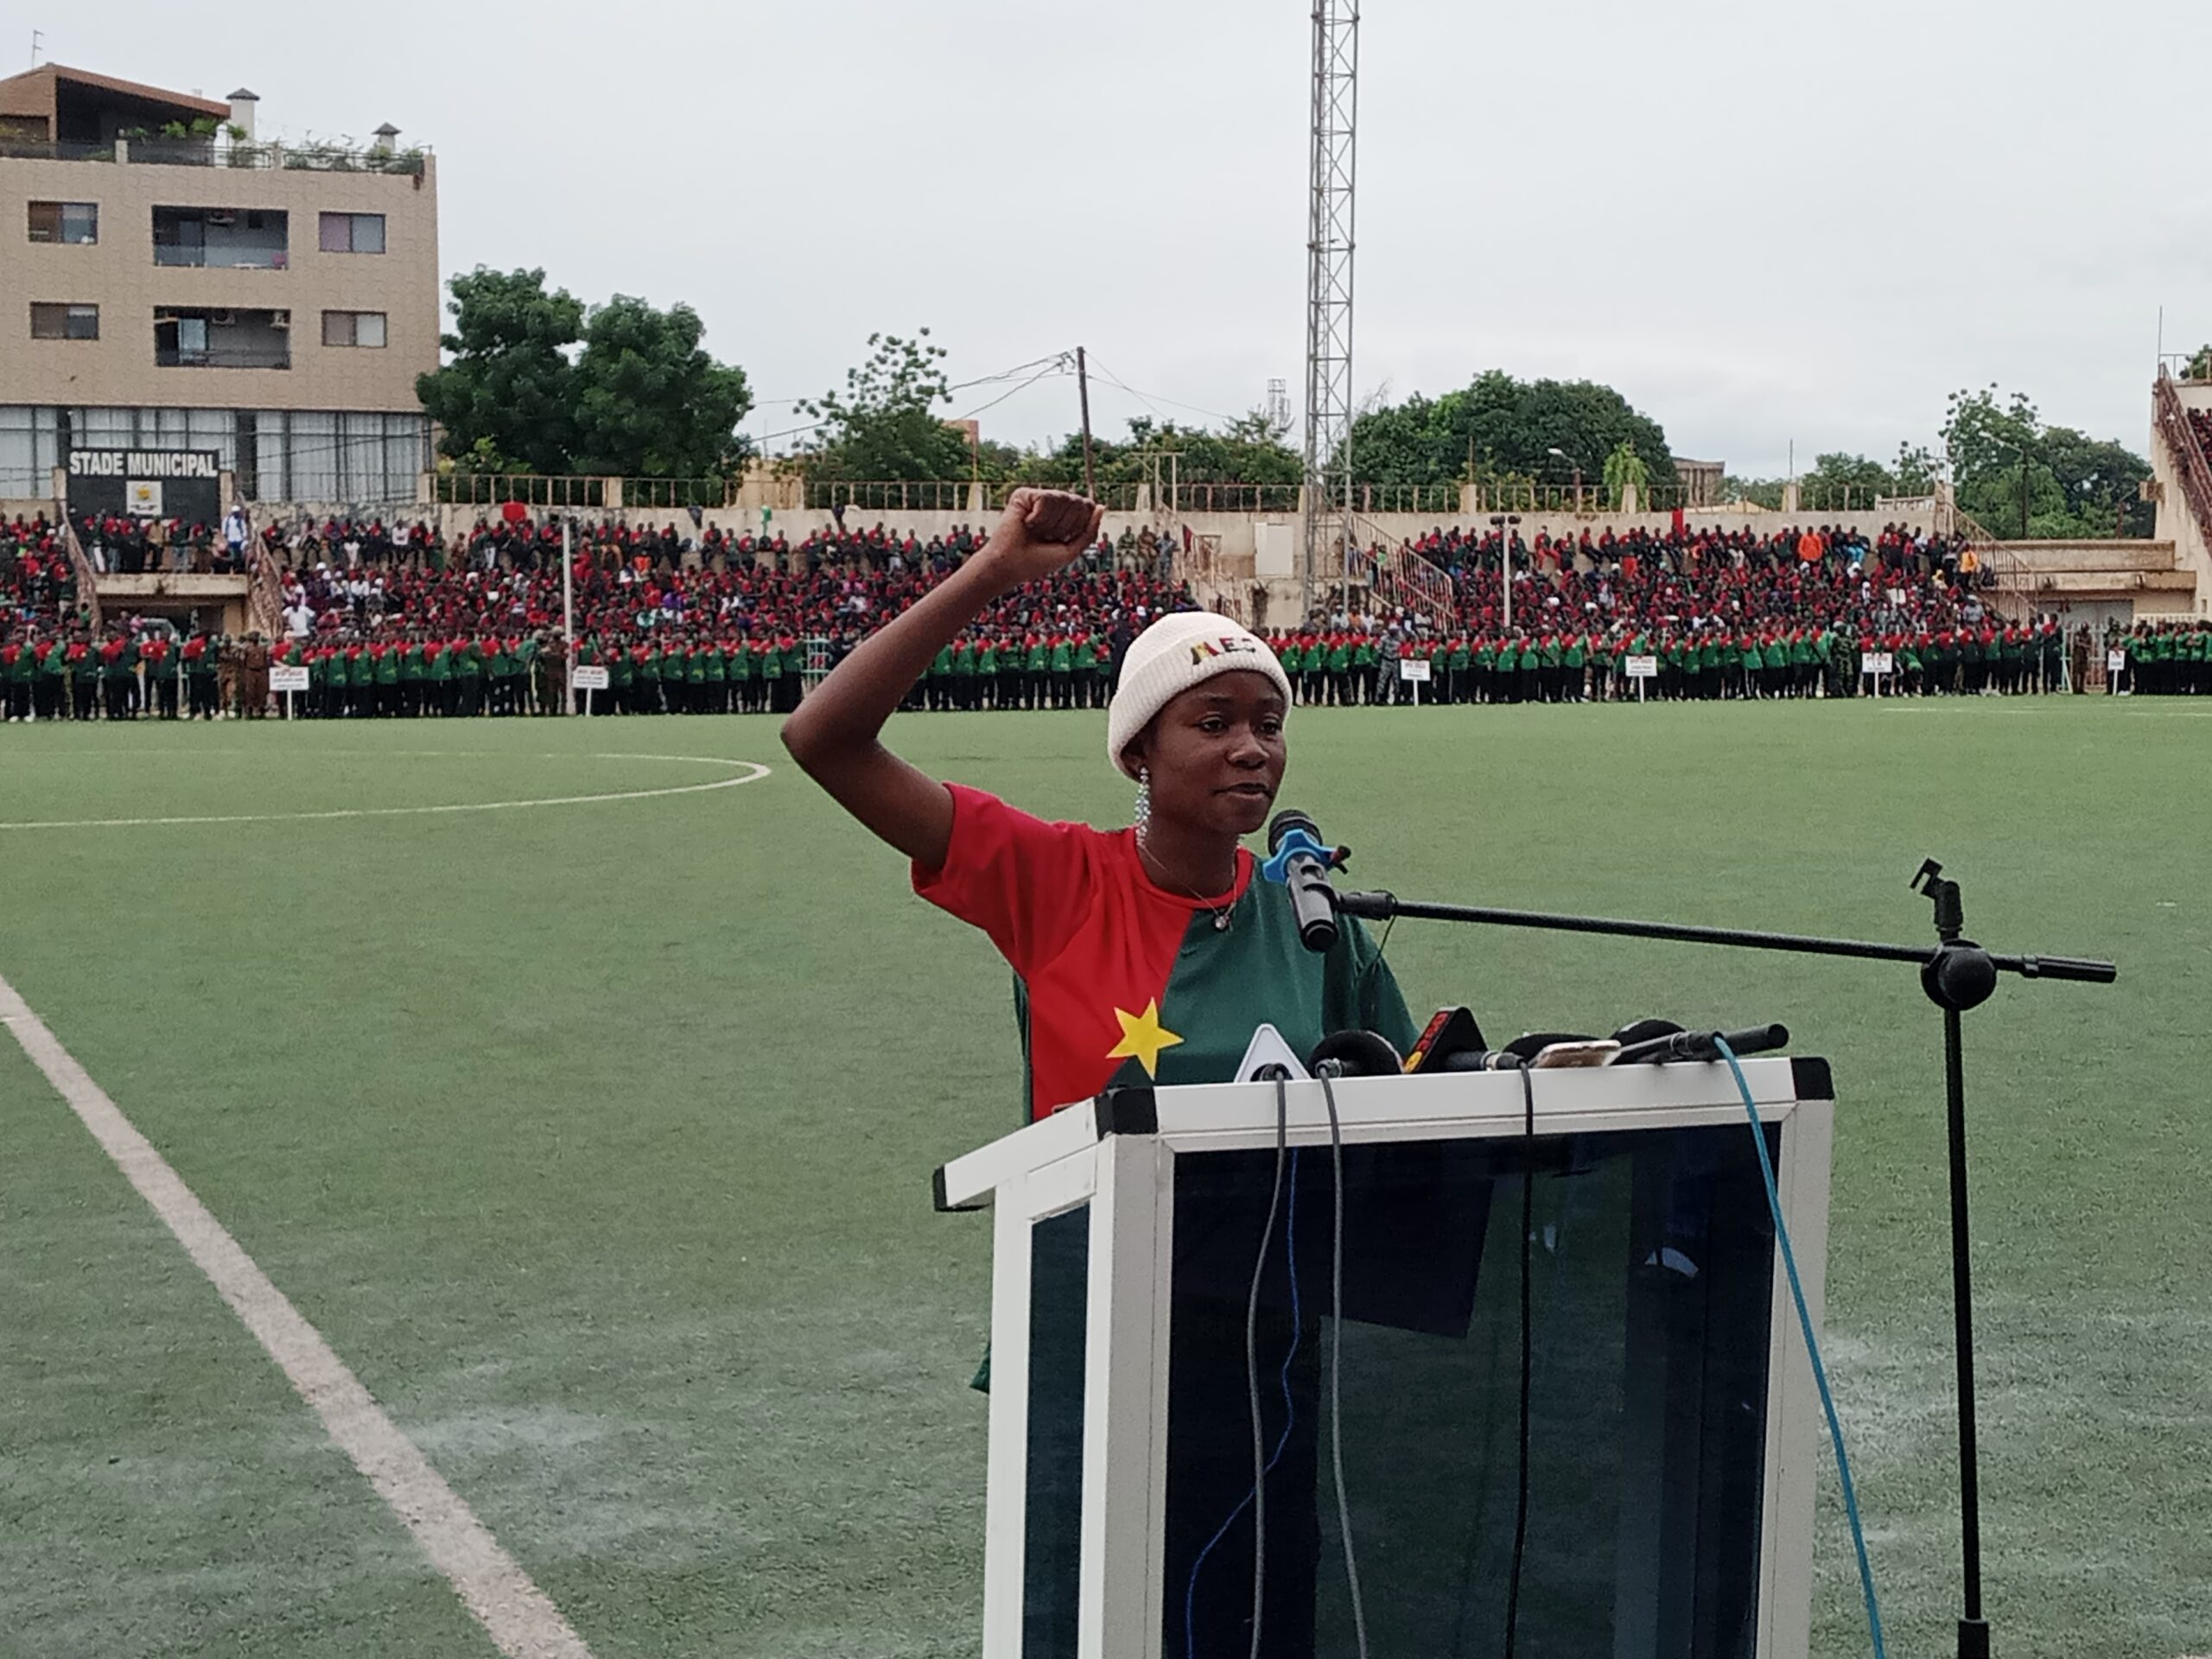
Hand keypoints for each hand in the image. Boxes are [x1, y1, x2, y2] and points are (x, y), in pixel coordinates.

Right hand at [974, 489, 1103, 589]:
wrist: (1010, 565)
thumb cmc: (1038, 561)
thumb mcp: (1071, 550)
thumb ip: (1089, 531)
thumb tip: (1101, 506)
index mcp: (1065, 515)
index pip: (1088, 507)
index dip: (1080, 524)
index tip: (1063, 540)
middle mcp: (1053, 504)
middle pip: (1078, 502)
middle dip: (1066, 526)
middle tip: (1047, 537)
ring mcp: (1038, 497)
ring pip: (1063, 498)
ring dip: (1051, 524)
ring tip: (1036, 532)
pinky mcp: (1024, 495)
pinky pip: (1045, 498)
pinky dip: (1039, 518)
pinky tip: (1027, 523)